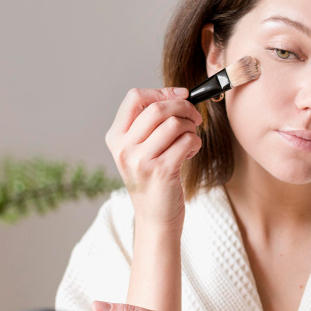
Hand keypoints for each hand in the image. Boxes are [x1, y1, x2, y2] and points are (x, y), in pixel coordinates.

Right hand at [104, 86, 202, 228]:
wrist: (155, 219)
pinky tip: (191, 152)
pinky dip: (195, 142)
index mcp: (116, 138)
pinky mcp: (162, 171)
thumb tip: (176, 96)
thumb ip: (149, 126)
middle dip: (183, 107)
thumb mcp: (139, 152)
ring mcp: (142, 161)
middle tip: (195, 116)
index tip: (180, 95)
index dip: (161, 91)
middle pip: (157, 108)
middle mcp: (125, 148)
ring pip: (174, 124)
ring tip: (191, 138)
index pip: (134, 97)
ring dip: (191, 126)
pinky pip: (186, 141)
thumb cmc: (152, 183)